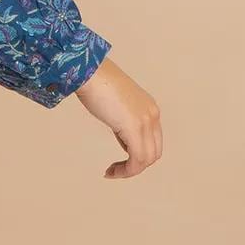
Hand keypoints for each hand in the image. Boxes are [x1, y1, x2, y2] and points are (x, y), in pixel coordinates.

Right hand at [76, 57, 162, 179]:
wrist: (90, 72)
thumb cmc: (97, 83)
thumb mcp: (116, 104)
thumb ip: (124, 119)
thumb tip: (122, 134)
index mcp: (149, 109)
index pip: (153, 141)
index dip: (138, 156)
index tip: (119, 161)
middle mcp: (152, 115)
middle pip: (154, 153)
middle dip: (135, 166)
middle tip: (115, 170)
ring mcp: (146, 121)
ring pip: (147, 159)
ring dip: (130, 171)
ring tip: (112, 172)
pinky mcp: (134, 127)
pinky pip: (137, 159)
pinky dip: (126, 170)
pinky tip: (111, 171)